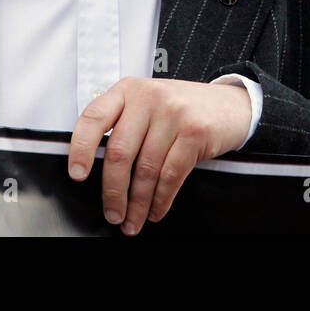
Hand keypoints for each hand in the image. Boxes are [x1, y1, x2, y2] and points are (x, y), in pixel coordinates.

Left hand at [67, 77, 251, 235]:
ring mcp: (173, 113)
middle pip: (120, 152)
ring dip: (138, 203)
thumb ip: (124, 125)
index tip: (77, 175)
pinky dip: (160, 200)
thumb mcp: (149, 105)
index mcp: (129, 90)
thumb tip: (97, 170)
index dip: (80, 149)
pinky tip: (156, 210)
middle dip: (113, 191)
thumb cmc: (184, 109)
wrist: (232, 105)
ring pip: (146, 169)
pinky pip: (170, 175)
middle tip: (112, 213)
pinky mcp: (195, 131)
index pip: (93, 118)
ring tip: (134, 220)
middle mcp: (148, 97)